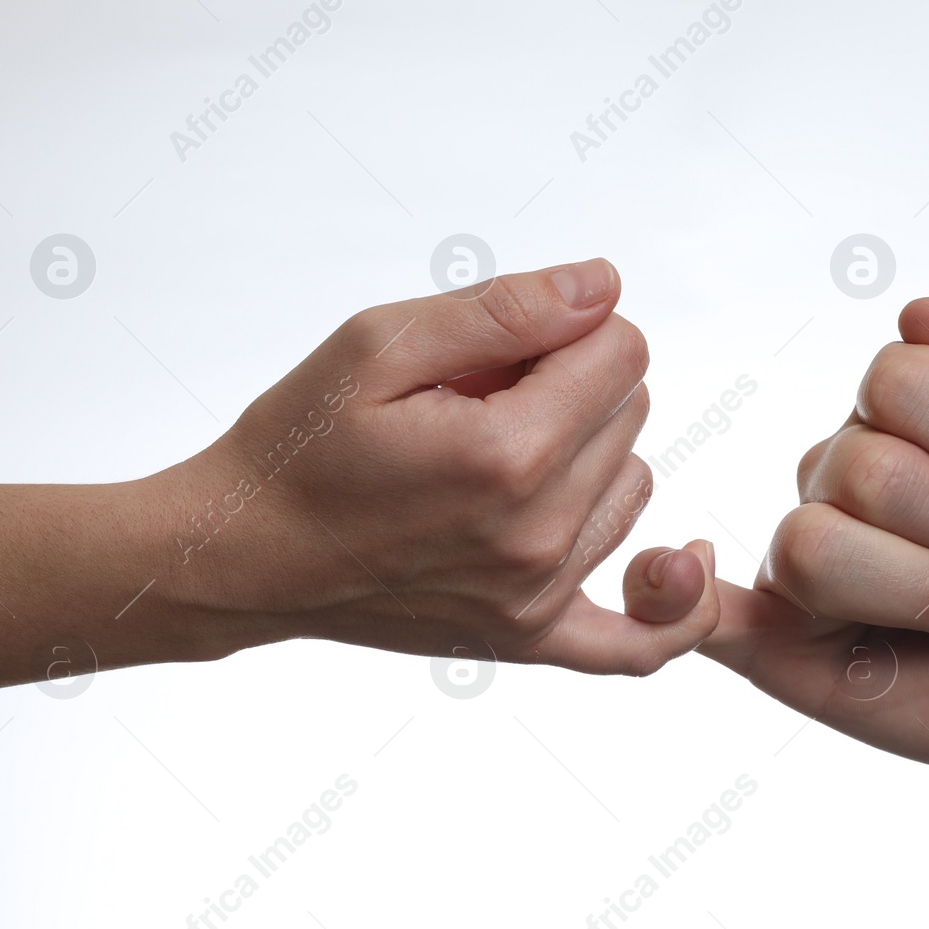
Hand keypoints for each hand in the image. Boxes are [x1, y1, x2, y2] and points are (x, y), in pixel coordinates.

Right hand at [153, 258, 715, 674]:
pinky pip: (641, 640)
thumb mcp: (380, 343)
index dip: (569, 328)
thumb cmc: (298, 444)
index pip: (624, 351)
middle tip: (479, 400)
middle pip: (633, 411)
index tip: (502, 344)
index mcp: (507, 454)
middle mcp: (538, 535)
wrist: (245, 553)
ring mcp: (539, 597)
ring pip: (635, 483)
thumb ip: (506, 308)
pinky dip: (671, 605)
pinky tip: (682, 563)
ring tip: (494, 457)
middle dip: (571, 384)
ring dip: (588, 455)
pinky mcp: (530, 638)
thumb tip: (604, 288)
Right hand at [702, 279, 928, 785]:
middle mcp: (838, 477)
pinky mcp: (785, 645)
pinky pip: (700, 614)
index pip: (898, 376)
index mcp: (895, 413)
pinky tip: (687, 579)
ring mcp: (806, 563)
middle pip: (867, 467)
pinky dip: (668, 595)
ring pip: (817, 544)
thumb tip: (914, 310)